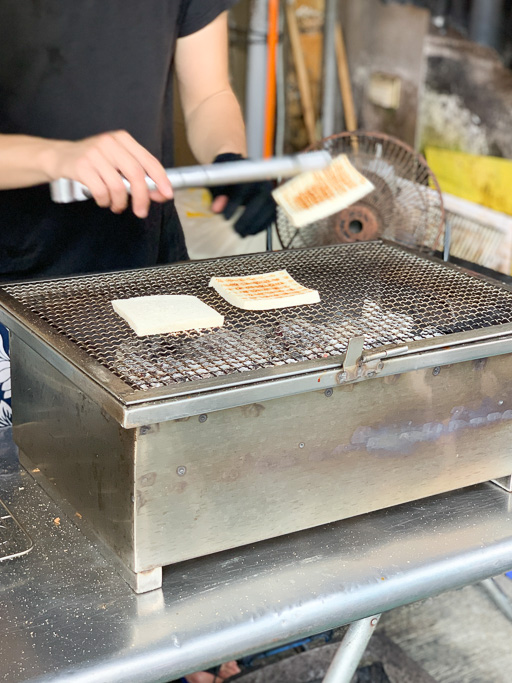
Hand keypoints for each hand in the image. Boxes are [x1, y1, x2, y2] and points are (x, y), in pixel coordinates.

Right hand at [47, 130, 172, 217]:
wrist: (60, 157)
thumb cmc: (94, 162)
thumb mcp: (117, 161)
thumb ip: (137, 175)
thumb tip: (160, 193)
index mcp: (123, 139)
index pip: (149, 161)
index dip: (161, 179)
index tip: (167, 195)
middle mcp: (110, 143)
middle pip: (136, 174)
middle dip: (142, 197)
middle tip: (141, 212)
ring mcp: (94, 153)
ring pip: (118, 186)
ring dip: (120, 203)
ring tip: (116, 206)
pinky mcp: (81, 166)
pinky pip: (101, 191)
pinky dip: (105, 201)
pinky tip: (103, 201)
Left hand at [209, 153, 275, 236]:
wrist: (243, 173)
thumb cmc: (229, 178)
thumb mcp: (219, 183)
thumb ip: (217, 194)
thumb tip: (216, 209)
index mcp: (248, 172)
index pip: (242, 188)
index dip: (234, 204)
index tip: (226, 218)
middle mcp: (263, 181)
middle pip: (258, 201)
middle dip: (246, 219)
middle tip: (234, 230)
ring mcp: (271, 193)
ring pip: (267, 211)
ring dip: (254, 225)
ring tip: (240, 234)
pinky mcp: (274, 203)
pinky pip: (271, 217)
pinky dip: (261, 226)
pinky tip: (250, 232)